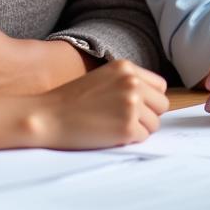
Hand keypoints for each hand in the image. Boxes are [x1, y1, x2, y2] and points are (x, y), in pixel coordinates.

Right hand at [35, 60, 168, 148]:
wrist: (48, 117)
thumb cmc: (72, 100)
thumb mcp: (104, 77)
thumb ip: (128, 82)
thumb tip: (152, 98)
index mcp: (127, 68)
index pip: (159, 86)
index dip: (150, 100)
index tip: (137, 108)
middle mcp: (133, 83)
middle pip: (161, 105)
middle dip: (148, 115)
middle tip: (126, 121)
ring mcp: (132, 105)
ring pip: (154, 124)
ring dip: (139, 129)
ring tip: (115, 128)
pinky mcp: (127, 128)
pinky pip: (142, 137)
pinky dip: (130, 141)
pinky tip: (111, 135)